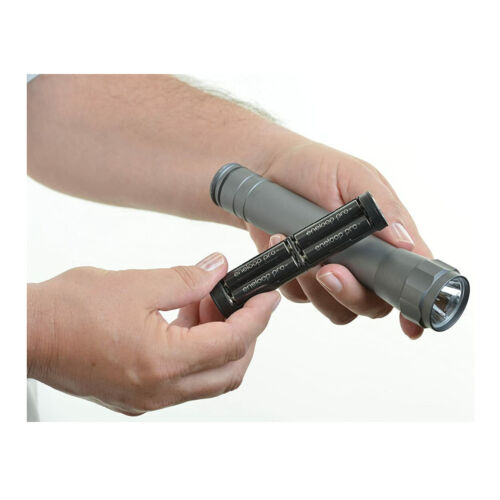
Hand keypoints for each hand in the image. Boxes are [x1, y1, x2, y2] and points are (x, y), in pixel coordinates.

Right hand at [27, 253, 279, 414]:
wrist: (26, 333)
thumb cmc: (66, 311)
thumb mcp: (137, 283)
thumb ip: (187, 278)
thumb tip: (217, 270)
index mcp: (163, 361)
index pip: (232, 342)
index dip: (257, 316)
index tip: (268, 297)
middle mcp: (160, 389)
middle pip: (230, 370)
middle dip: (245, 334)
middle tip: (240, 302)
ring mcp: (149, 398)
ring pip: (208, 379)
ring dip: (219, 343)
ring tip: (206, 306)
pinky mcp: (137, 396)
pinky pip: (184, 381)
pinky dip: (196, 354)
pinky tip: (184, 322)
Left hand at [247, 140, 431, 338]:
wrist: (267, 169)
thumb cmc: (316, 167)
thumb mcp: (352, 175)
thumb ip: (380, 206)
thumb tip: (404, 242)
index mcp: (385, 237)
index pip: (409, 277)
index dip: (413, 306)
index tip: (409, 325)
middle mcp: (363, 261)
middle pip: (372, 304)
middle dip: (351, 294)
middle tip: (329, 270)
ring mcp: (332, 272)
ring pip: (336, 309)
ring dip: (317, 289)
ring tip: (299, 251)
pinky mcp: (301, 278)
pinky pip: (301, 297)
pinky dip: (290, 278)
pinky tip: (281, 244)